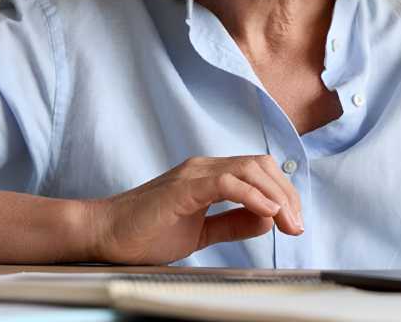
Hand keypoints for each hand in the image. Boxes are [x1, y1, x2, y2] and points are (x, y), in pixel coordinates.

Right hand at [84, 155, 302, 264]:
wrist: (103, 235)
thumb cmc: (145, 233)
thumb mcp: (200, 232)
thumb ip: (232, 223)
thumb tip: (267, 219)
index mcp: (210, 176)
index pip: (259, 171)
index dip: (283, 193)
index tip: (295, 222)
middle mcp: (204, 168)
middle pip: (261, 165)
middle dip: (287, 194)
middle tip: (297, 225)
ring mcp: (193, 174)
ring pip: (249, 169)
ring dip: (276, 196)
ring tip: (288, 222)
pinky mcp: (183, 187)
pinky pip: (226, 183)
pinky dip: (252, 196)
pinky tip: (267, 213)